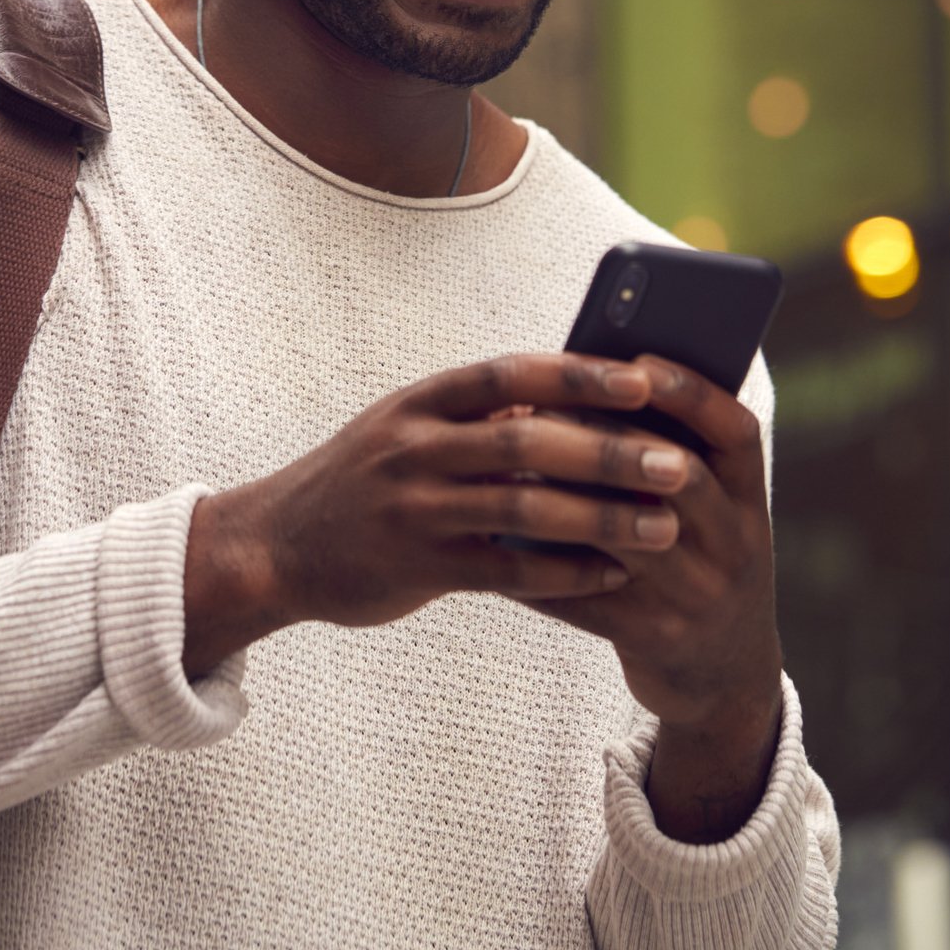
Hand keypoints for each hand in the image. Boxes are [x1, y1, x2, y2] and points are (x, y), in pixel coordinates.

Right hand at [182, 352, 701, 676]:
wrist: (274, 546)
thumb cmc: (363, 481)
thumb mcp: (406, 428)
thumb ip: (478, 416)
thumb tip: (571, 395)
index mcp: (421, 402)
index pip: (509, 373)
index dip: (578, 374)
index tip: (644, 377)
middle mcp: (415, 447)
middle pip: (527, 441)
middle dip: (609, 451)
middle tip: (675, 463)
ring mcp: (413, 508)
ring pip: (523, 508)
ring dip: (602, 518)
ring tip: (664, 526)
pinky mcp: (415, 567)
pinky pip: (505, 571)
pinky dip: (564, 574)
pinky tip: (611, 577)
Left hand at [528, 354, 784, 839]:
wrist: (726, 680)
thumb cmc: (698, 566)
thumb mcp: (713, 517)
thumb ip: (672, 459)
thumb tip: (592, 383)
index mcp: (750, 501)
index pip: (736, 432)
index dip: (690, 392)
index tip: (638, 361)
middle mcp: (736, 545)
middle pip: (680, 476)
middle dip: (615, 437)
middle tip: (548, 408)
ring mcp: (700, 595)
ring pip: (629, 534)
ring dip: (567, 497)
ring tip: (512, 469)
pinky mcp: (657, 637)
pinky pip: (590, 596)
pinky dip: (542, 568)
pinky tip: (499, 544)